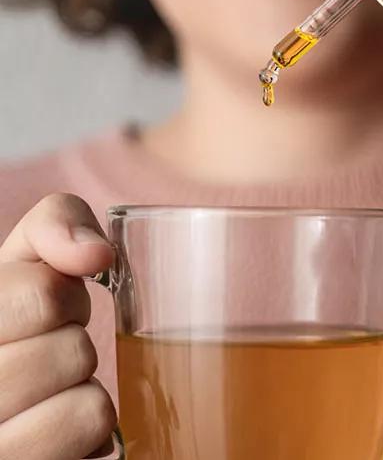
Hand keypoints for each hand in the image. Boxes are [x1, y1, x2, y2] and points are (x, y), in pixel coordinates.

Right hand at [0, 194, 115, 459]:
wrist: (3, 406)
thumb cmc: (13, 324)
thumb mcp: (20, 262)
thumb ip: (54, 224)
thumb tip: (95, 254)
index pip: (44, 296)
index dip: (64, 300)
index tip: (44, 314)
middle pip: (73, 352)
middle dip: (74, 349)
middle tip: (46, 360)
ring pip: (90, 408)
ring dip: (85, 398)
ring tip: (49, 401)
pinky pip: (95, 449)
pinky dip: (92, 441)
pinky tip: (57, 440)